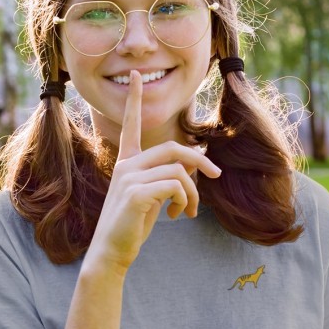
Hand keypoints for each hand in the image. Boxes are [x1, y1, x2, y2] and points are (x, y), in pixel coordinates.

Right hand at [86, 71, 221, 272]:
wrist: (111, 252)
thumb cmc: (132, 225)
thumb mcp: (151, 197)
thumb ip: (167, 178)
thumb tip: (196, 168)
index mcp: (126, 163)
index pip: (131, 125)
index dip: (135, 100)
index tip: (138, 76)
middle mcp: (126, 166)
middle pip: (173, 148)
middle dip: (199, 160)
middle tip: (216, 175)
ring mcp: (130, 178)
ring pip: (179, 170)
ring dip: (194, 192)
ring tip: (187, 210)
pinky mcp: (137, 193)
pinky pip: (176, 185)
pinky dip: (185, 201)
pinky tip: (176, 215)